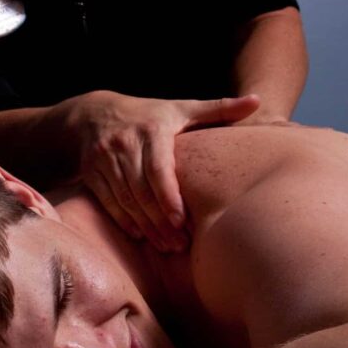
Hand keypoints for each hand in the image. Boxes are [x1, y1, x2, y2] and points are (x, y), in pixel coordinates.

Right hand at [69, 92, 259, 249]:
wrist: (94, 113)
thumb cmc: (149, 115)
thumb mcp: (181, 108)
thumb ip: (218, 108)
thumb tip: (257, 101)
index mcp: (151, 129)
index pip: (157, 167)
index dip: (168, 195)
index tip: (180, 220)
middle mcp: (125, 142)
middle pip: (141, 189)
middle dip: (159, 219)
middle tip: (180, 244)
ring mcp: (104, 158)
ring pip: (125, 199)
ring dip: (145, 225)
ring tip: (166, 246)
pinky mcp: (90, 172)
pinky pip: (108, 202)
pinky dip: (123, 221)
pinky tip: (140, 236)